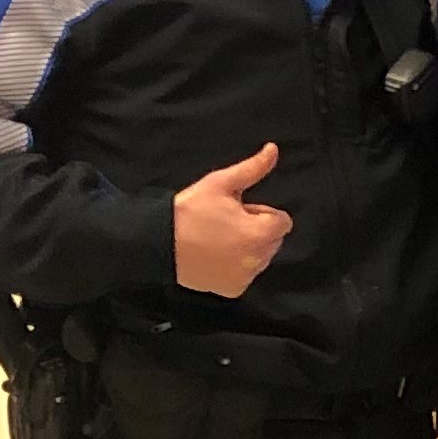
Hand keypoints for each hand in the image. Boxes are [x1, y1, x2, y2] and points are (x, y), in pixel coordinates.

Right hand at [173, 143, 291, 297]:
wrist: (156, 243)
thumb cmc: (189, 211)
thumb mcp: (220, 184)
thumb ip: (253, 169)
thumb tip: (273, 149)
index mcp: (260, 234)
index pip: (282, 221)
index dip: (260, 213)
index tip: (236, 211)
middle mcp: (258, 259)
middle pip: (273, 240)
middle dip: (256, 230)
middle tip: (224, 224)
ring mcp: (245, 277)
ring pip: (261, 257)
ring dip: (248, 248)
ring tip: (217, 239)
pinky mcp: (232, 289)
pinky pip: (246, 274)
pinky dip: (236, 266)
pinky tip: (214, 256)